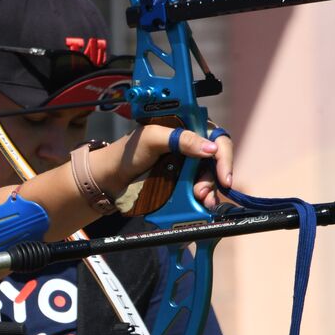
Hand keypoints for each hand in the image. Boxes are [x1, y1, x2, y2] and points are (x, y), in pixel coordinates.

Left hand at [99, 123, 232, 210]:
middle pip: (216, 162)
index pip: (217, 139)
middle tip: (201, 192)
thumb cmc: (128, 152)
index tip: (222, 175)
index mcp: (187, 128)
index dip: (223, 156)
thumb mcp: (152, 139)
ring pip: (210, 179)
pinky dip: (202, 199)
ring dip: (209, 191)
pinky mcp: (183, 183)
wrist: (111, 178)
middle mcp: (192, 147)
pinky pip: (199, 191)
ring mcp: (188, 167)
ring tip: (200, 200)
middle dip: (214, 178)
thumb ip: (181, 139)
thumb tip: (210, 149)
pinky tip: (200, 205)